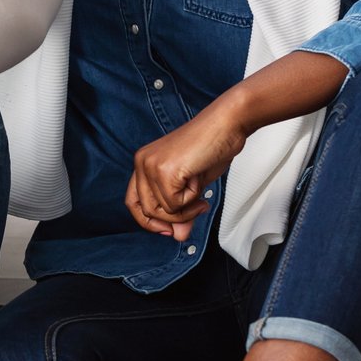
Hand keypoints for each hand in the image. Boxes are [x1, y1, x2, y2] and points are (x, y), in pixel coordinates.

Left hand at [126, 102, 248, 241]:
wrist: (227, 124)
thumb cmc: (212, 147)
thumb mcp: (192, 186)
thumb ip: (181, 210)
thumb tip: (178, 237)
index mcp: (143, 162)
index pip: (133, 203)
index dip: (149, 221)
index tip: (170, 230)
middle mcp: (142, 162)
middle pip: (146, 210)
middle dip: (172, 220)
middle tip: (196, 210)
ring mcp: (151, 166)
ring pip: (161, 211)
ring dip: (185, 210)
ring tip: (200, 193)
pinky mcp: (165, 171)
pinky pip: (175, 205)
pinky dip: (192, 200)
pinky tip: (199, 181)